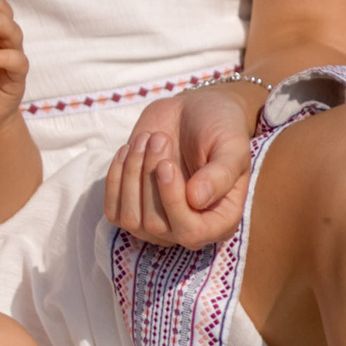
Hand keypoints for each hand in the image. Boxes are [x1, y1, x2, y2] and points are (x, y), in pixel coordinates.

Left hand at [104, 83, 259, 249]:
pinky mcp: (134, 208)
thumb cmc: (219, 129)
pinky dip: (115, 178)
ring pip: (131, 219)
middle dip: (150, 176)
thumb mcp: (232, 146)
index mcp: (220, 220)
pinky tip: (129, 150)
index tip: (166, 164)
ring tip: (147, 139)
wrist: (193, 111)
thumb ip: (220, 174)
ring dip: (132, 174)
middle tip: (159, 138)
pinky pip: (113, 211)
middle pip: (155, 224)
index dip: (172, 202)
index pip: (191, 233)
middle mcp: (189, 228)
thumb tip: (196, 200)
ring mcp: (159, 222)